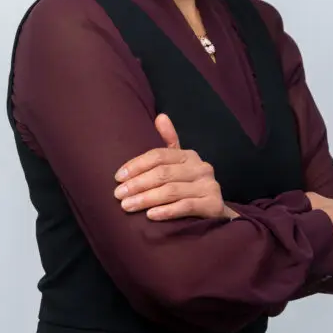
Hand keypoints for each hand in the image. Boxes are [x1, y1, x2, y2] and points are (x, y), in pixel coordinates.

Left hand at [114, 114, 236, 220]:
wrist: (214, 212)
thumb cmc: (189, 187)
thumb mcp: (179, 164)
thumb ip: (169, 141)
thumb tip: (161, 117)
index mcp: (189, 155)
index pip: (158, 156)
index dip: (136, 165)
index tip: (118, 177)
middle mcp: (201, 167)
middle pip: (163, 173)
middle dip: (137, 184)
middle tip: (118, 194)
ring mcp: (209, 185)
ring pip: (172, 191)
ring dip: (146, 199)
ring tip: (127, 206)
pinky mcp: (213, 204)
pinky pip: (186, 206)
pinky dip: (166, 211)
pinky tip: (150, 216)